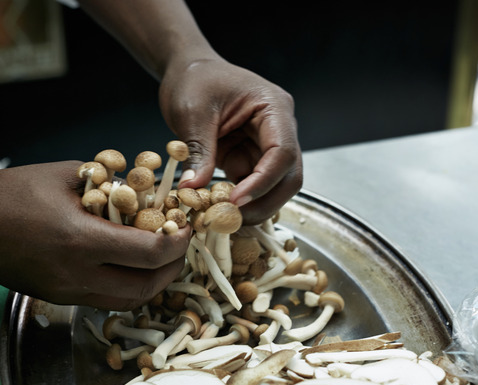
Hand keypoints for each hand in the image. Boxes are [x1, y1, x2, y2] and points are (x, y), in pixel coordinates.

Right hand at [0, 162, 190, 309]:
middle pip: (147, 286)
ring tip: (161, 258)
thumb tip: (149, 190)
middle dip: (173, 268)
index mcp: (82, 241)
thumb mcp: (69, 175)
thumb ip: (113, 185)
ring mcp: (65, 292)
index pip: (151, 254)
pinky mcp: (56, 298)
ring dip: (153, 282)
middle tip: (180, 246)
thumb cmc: (13, 190)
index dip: (178, 243)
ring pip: (128, 301)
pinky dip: (127, 287)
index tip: (186, 228)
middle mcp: (76, 275)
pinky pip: (105, 301)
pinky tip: (130, 266)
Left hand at [159, 58, 302, 224]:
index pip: (283, 152)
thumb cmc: (195, 79)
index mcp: (274, 108)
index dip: (263, 181)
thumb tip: (194, 188)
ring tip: (222, 219)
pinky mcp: (250, 159)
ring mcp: (266, 146)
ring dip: (253, 206)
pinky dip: (238, 202)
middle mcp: (279, 129)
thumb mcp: (192, 112)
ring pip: (275, 187)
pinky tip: (218, 211)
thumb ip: (199, 150)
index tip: (236, 200)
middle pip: (289, 176)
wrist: (188, 71)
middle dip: (265, 202)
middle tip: (233, 220)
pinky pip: (252, 186)